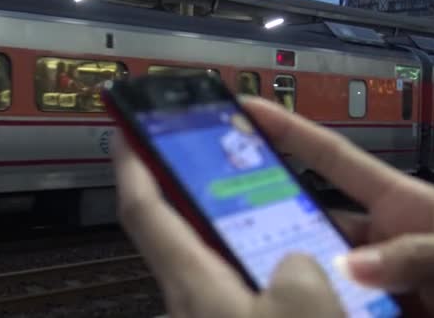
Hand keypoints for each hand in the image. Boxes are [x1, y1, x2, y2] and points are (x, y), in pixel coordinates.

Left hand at [112, 135, 343, 317]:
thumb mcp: (306, 310)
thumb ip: (298, 269)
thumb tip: (297, 264)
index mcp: (195, 287)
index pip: (145, 210)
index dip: (133, 167)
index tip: (127, 133)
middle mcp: (191, 302)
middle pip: (177, 230)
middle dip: (191, 190)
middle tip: (211, 161)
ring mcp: (208, 317)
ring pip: (212, 260)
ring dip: (233, 232)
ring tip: (268, 211)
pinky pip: (235, 288)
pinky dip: (255, 267)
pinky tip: (292, 275)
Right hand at [241, 97, 433, 316]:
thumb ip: (423, 251)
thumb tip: (356, 265)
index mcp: (401, 203)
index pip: (332, 158)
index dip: (290, 132)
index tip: (250, 112)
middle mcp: (379, 239)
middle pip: (312, 217)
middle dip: (272, 212)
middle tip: (230, 213)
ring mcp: (374, 279)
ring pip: (317, 268)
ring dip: (292, 271)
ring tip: (258, 271)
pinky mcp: (373, 309)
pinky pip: (334, 303)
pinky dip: (315, 303)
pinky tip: (295, 306)